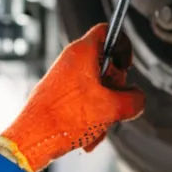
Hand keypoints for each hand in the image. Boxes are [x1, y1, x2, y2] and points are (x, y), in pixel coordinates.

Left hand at [0, 24, 144, 171]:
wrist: (34, 139)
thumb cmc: (62, 119)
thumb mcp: (112, 108)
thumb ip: (134, 99)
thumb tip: (137, 99)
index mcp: (82, 53)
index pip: (108, 31)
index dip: (123, 47)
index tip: (126, 66)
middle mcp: (70, 61)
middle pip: (105, 65)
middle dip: (115, 88)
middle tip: (114, 102)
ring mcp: (63, 78)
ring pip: (96, 87)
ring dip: (104, 109)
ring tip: (98, 125)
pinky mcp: (58, 95)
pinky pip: (83, 102)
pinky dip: (90, 117)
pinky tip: (88, 134)